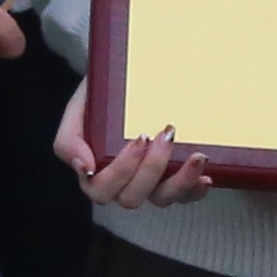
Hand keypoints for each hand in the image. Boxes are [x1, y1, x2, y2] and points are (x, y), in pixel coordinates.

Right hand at [53, 102, 213, 208]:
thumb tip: (85, 168)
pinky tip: (206, 176)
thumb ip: (70, 138)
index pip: (102, 189)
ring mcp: (149, 184)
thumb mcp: (79, 107)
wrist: (127, 76)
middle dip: (152, 169)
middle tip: (165, 135)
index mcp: (96, 172)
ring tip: (197, 156)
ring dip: (180, 182)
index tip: (139, 138)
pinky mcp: (172, 179)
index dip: (121, 171)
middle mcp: (122, 184)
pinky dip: (195, 189)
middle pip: (133, 197)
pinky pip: (185, 196)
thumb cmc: (101, 93)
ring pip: (161, 200)